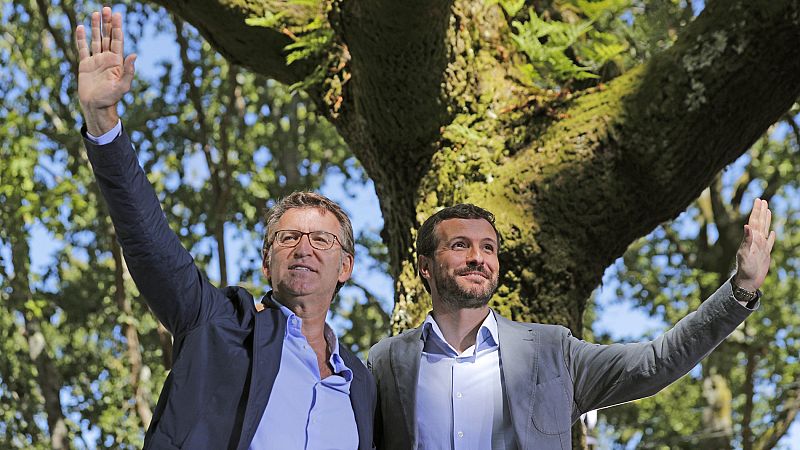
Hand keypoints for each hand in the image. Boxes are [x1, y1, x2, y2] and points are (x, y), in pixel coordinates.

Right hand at [75, 7, 135, 135]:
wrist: (96, 106)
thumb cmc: (110, 99)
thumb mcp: (122, 86)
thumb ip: (129, 72)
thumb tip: (135, 55)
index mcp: (116, 62)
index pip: (117, 40)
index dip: (117, 28)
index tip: (117, 15)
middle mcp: (106, 59)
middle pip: (107, 36)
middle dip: (107, 23)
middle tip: (107, 9)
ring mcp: (96, 61)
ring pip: (95, 40)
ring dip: (95, 27)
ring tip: (95, 14)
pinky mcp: (85, 65)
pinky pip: (82, 49)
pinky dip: (81, 38)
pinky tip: (81, 27)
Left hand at [733, 198, 776, 291]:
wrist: (747, 281)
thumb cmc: (745, 269)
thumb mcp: (745, 254)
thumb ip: (746, 240)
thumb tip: (747, 225)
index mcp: (752, 239)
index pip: (754, 221)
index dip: (756, 211)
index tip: (758, 200)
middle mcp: (756, 241)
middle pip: (759, 223)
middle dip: (761, 211)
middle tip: (762, 200)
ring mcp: (760, 247)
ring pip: (764, 230)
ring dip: (766, 220)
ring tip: (767, 211)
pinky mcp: (765, 254)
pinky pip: (769, 242)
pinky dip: (771, 236)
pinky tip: (771, 232)